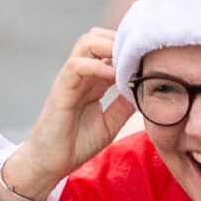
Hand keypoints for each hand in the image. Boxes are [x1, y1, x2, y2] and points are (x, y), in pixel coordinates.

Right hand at [6, 29, 136, 200]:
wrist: (51, 164)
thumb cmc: (76, 144)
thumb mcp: (110, 124)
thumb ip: (124, 106)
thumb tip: (144, 88)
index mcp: (93, 81)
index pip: (109, 50)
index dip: (128, 47)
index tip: (150, 55)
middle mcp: (81, 75)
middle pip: (97, 37)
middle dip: (120, 39)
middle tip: (140, 53)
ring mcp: (69, 80)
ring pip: (86, 43)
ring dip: (109, 46)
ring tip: (128, 60)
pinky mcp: (60, 90)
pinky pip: (75, 66)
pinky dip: (96, 65)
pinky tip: (113, 76)